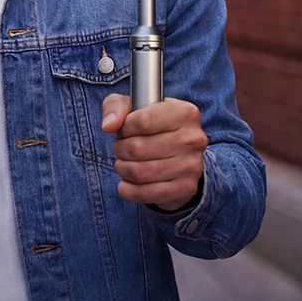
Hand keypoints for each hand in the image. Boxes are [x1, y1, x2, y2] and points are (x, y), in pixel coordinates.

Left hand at [101, 95, 206, 211]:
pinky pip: (147, 193)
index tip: (124, 130)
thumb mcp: (132, 107)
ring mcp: (192, 165)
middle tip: (121, 148)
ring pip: (139, 172)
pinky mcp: (186, 188)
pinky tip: (126, 182)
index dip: (124, 128)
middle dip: (120, 149)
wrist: (179, 154)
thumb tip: (108, 126)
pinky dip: (129, 190)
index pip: (142, 121)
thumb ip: (116, 108)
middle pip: (138, 148)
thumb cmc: (151, 124)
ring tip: (123, 163)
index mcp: (184, 113)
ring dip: (122, 168)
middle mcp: (193, 138)